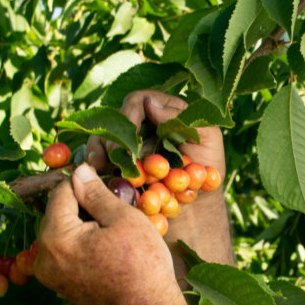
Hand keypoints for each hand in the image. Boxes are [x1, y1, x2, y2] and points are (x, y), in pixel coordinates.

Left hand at [35, 163, 193, 304]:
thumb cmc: (143, 267)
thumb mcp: (124, 221)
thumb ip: (97, 194)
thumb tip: (79, 171)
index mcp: (55, 237)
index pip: (61, 192)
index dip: (84, 180)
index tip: (105, 177)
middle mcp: (43, 258)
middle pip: (58, 214)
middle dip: (84, 205)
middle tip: (116, 203)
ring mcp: (51, 276)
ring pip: (64, 233)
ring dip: (86, 224)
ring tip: (117, 226)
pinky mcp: (63, 287)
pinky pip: (69, 253)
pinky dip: (85, 243)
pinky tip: (111, 246)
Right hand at [86, 90, 233, 269]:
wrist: (198, 203)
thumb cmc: (209, 168)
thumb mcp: (208, 140)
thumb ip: (185, 119)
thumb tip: (150, 103)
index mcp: (163, 111)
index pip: (138, 101)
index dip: (130, 116)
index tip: (131, 137)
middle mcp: (142, 123)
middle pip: (114, 118)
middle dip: (110, 136)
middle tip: (114, 156)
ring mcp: (127, 142)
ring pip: (101, 136)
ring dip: (97, 149)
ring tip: (99, 165)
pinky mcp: (117, 162)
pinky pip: (98, 157)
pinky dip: (95, 164)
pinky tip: (97, 173)